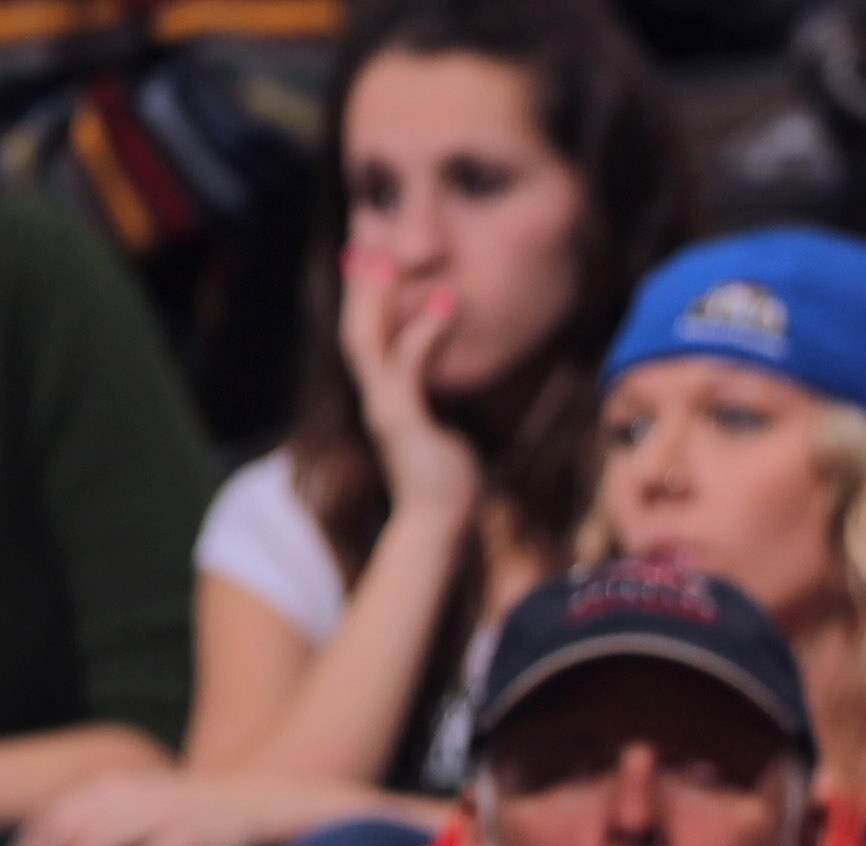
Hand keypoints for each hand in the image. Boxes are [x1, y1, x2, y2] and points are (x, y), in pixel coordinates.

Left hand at [15, 770, 299, 845]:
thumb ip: (101, 821)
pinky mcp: (184, 837)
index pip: (52, 815)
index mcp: (109, 785)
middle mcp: (126, 794)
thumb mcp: (139, 804)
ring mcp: (155, 814)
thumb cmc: (189, 814)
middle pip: (65, 830)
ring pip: (95, 844)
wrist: (253, 802)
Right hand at [337, 246, 482, 521]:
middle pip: (355, 327)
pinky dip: (424, 333)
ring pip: (368, 339)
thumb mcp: (441, 434)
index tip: (368, 256)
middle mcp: (375, 398)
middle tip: (363, 234)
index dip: (364, 297)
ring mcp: (384, 408)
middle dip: (358, 282)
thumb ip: (435, 407)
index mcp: (385, 398)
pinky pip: (408, 367)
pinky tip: (445, 301)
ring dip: (377, 295)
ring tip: (386, 253)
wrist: (440, 528)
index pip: (367, 337)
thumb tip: (445, 395)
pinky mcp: (402, 422)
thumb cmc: (447, 486)